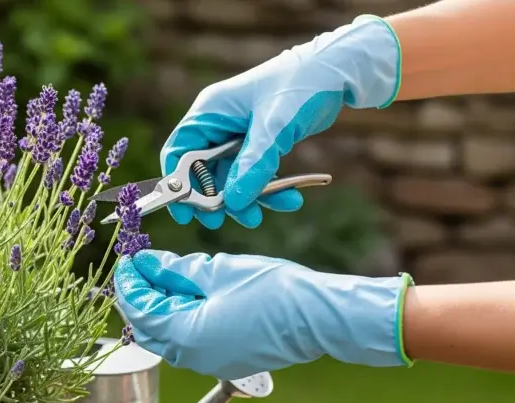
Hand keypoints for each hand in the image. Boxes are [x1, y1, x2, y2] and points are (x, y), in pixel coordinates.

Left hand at [113, 250, 412, 379]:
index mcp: (185, 336)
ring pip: (164, 336)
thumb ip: (175, 270)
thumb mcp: (217, 272)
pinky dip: (176, 317)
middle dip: (136, 297)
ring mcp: (208, 362)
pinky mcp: (223, 359)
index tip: (127, 258)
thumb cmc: (274, 291)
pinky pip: (186, 341)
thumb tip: (146, 263)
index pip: (139, 310)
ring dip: (156, 307)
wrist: (319, 317)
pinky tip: (183, 293)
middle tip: (138, 266)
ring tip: (160, 275)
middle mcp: (191, 358)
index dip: (129, 282)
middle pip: (146, 328)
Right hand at [163, 15, 400, 228]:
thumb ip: (252, 166)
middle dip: (214, 198)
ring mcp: (236, 134)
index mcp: (209, 112)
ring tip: (258, 218)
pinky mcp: (256, 142)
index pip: (179, 152)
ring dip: (243, 199)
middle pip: (202, 171)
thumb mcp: (274, 128)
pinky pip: (252, 173)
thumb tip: (233, 202)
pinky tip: (289, 199)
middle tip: (222, 220)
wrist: (336, 71)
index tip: (185, 214)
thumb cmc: (300, 85)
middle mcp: (217, 123)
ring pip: (229, 177)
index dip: (178, 185)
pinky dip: (267, 189)